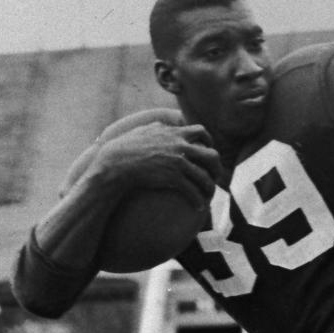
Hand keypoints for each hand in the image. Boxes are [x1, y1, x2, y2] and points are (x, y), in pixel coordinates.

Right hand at [92, 120, 220, 208]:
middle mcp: (180, 146)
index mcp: (174, 133)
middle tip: (215, 176)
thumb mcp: (143, 130)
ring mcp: (178, 162)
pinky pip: (193, 192)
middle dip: (217, 167)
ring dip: (210, 188)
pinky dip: (198, 201)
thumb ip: (157, 127)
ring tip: (208, 195)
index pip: (201, 131)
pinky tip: (199, 207)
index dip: (209, 142)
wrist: (116, 163)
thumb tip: (162, 125)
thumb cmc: (126, 147)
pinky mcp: (174, 178)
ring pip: (205, 177)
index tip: (208, 151)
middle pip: (211, 155)